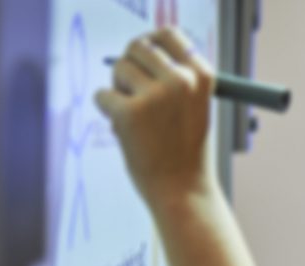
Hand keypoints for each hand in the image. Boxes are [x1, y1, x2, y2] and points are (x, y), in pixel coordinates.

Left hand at [95, 27, 217, 210]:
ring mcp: (155, 96)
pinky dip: (108, 112)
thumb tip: (141, 50)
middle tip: (134, 93)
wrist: (184, 191)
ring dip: (119, 90)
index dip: (151, 44)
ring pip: (118, 70)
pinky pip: (102, 96)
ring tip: (137, 119)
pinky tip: (127, 132)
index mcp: (202, 76)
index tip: (145, 60)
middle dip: (129, 67)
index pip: (168, 35)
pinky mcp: (129, 113)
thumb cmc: (187, 151)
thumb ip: (176, 78)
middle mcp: (181, 80)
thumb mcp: (194, 107)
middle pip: (137, 47)